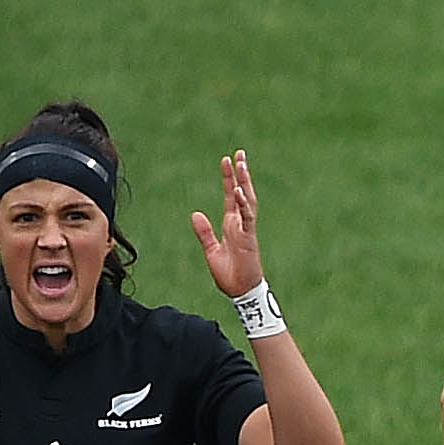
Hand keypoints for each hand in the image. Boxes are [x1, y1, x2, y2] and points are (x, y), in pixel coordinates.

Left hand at [192, 151, 268, 295]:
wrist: (240, 291)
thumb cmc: (229, 273)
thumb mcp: (211, 250)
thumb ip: (204, 232)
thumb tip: (195, 213)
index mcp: (232, 224)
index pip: (232, 196)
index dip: (230, 178)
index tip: (228, 160)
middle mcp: (241, 223)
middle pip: (243, 193)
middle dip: (241, 173)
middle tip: (240, 153)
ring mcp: (246, 230)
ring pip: (248, 201)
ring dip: (245, 183)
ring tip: (241, 165)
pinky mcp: (248, 239)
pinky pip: (247, 218)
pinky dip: (244, 205)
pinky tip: (240, 191)